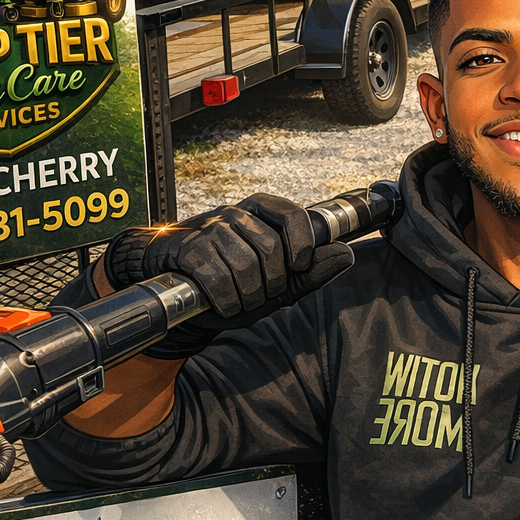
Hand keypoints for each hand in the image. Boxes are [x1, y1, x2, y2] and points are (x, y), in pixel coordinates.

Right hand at [102, 194, 353, 355]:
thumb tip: (346, 254)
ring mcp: (211, 229)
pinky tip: (224, 306)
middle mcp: (235, 214)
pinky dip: (228, 302)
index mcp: (260, 212)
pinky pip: (219, 278)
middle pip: (270, 248)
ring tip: (242, 303)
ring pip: (245, 265)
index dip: (301, 243)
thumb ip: (310, 272)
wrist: (174, 285)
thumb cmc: (229, 282)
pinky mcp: (189, 248)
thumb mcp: (274, 282)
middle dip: (272, 284)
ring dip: (248, 296)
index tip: (298, 265)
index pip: (292, 215)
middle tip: (261, 296)